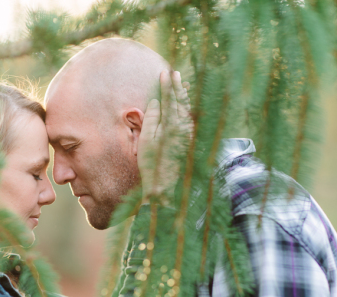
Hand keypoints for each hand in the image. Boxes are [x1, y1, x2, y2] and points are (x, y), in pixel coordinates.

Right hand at [138, 70, 192, 203]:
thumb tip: (155, 102)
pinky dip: (186, 108)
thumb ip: (152, 118)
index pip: (168, 99)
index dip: (166, 85)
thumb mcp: (146, 139)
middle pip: (180, 101)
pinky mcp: (189, 141)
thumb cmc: (151, 163)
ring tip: (182, 83)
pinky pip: (189, 118)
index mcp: (171, 124)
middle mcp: (183, 127)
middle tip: (175, 72)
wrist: (164, 184)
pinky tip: (185, 105)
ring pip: (187, 109)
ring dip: (183, 95)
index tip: (164, 73)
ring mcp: (188, 134)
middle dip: (177, 86)